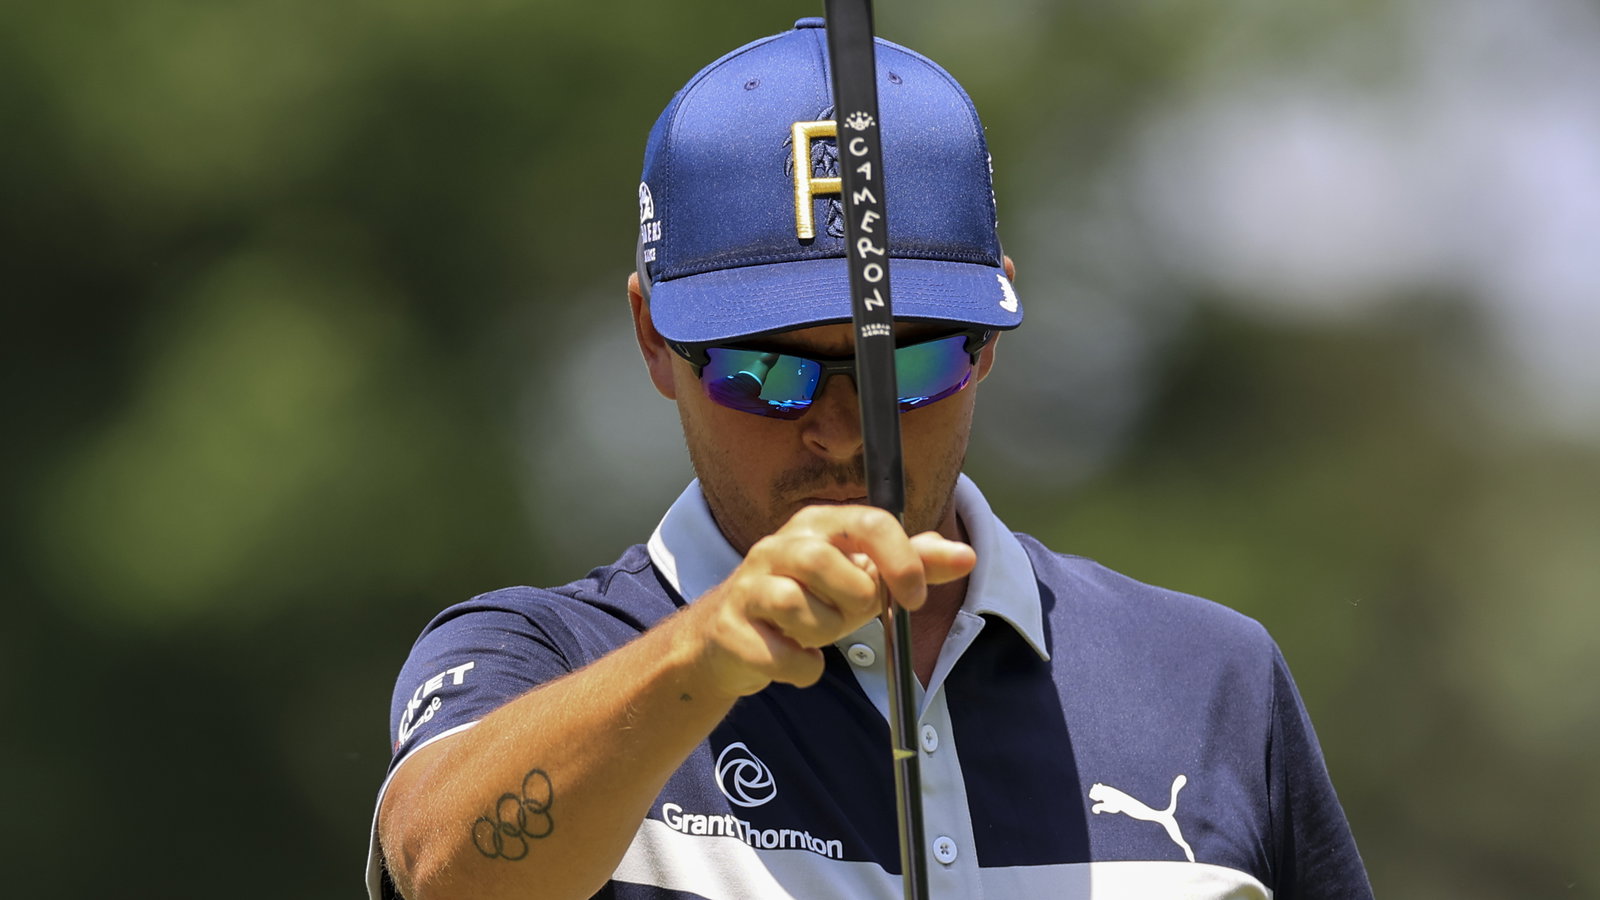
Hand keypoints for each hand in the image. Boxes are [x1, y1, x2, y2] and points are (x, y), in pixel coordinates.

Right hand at [681, 504, 975, 698]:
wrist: (730, 639)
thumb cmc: (806, 601)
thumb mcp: (861, 578)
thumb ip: (912, 563)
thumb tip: (966, 555)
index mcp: (818, 525)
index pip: (870, 522)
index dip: (901, 561)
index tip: (915, 598)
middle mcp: (778, 545)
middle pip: (826, 563)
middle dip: (852, 600)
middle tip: (850, 614)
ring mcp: (749, 584)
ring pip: (800, 608)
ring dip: (822, 634)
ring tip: (814, 634)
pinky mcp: (729, 626)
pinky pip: (782, 656)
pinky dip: (802, 669)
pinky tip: (795, 659)